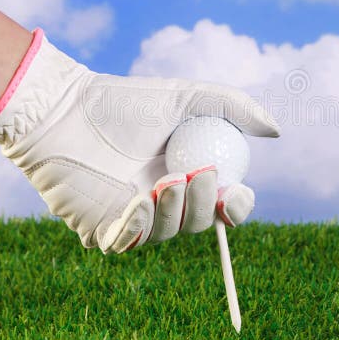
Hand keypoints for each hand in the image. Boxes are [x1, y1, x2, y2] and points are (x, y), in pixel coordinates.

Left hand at [0, 30, 278, 252]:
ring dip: (174, 211)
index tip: (237, 192)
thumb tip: (275, 131)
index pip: (220, 206)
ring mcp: (131, 218)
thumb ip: (234, 108)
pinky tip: (140, 199)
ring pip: (166, 234)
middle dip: (205, 205)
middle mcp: (162, 201)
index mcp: (185, 176)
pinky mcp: (99, 230)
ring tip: (167, 179)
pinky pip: (127, 242)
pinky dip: (139, 225)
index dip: (235, 208)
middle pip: (198, 223)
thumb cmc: (123, 102)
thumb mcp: (187, 97)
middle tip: (200, 174)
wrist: (63, 109)